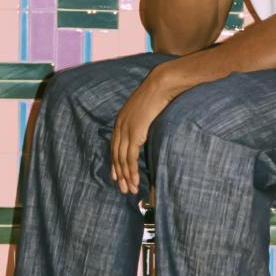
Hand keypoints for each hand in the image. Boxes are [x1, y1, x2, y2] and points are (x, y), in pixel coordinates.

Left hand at [110, 71, 173, 195]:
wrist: (161, 85)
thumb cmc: (158, 94)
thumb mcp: (146, 108)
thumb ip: (142, 119)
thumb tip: (147, 126)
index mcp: (121, 120)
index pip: (114, 146)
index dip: (115, 163)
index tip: (117, 176)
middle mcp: (120, 126)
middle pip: (116, 155)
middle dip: (119, 174)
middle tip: (123, 189)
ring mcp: (126, 130)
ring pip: (122, 160)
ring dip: (126, 177)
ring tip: (130, 190)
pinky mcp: (135, 134)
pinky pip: (131, 158)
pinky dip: (132, 171)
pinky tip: (135, 181)